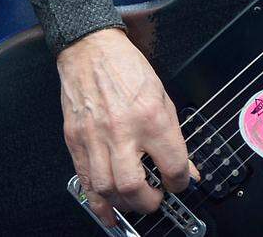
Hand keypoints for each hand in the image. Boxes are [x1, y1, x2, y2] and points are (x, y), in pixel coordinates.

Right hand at [57, 26, 200, 223]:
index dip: (181, 181)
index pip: (171, 163)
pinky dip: (98, 204)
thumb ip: (173, 135)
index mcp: (150, 116)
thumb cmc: (127, 68)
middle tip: (157, 199)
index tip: (180, 183)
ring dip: (125, 205)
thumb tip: (186, 167)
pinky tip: (109, 212)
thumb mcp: (162, 96)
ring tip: (136, 201)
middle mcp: (122, 130)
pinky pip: (86, 183)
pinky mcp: (76, 142)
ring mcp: (95, 138)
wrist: (92, 51)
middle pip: (133, 186)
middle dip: (149, 202)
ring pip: (107, 190)